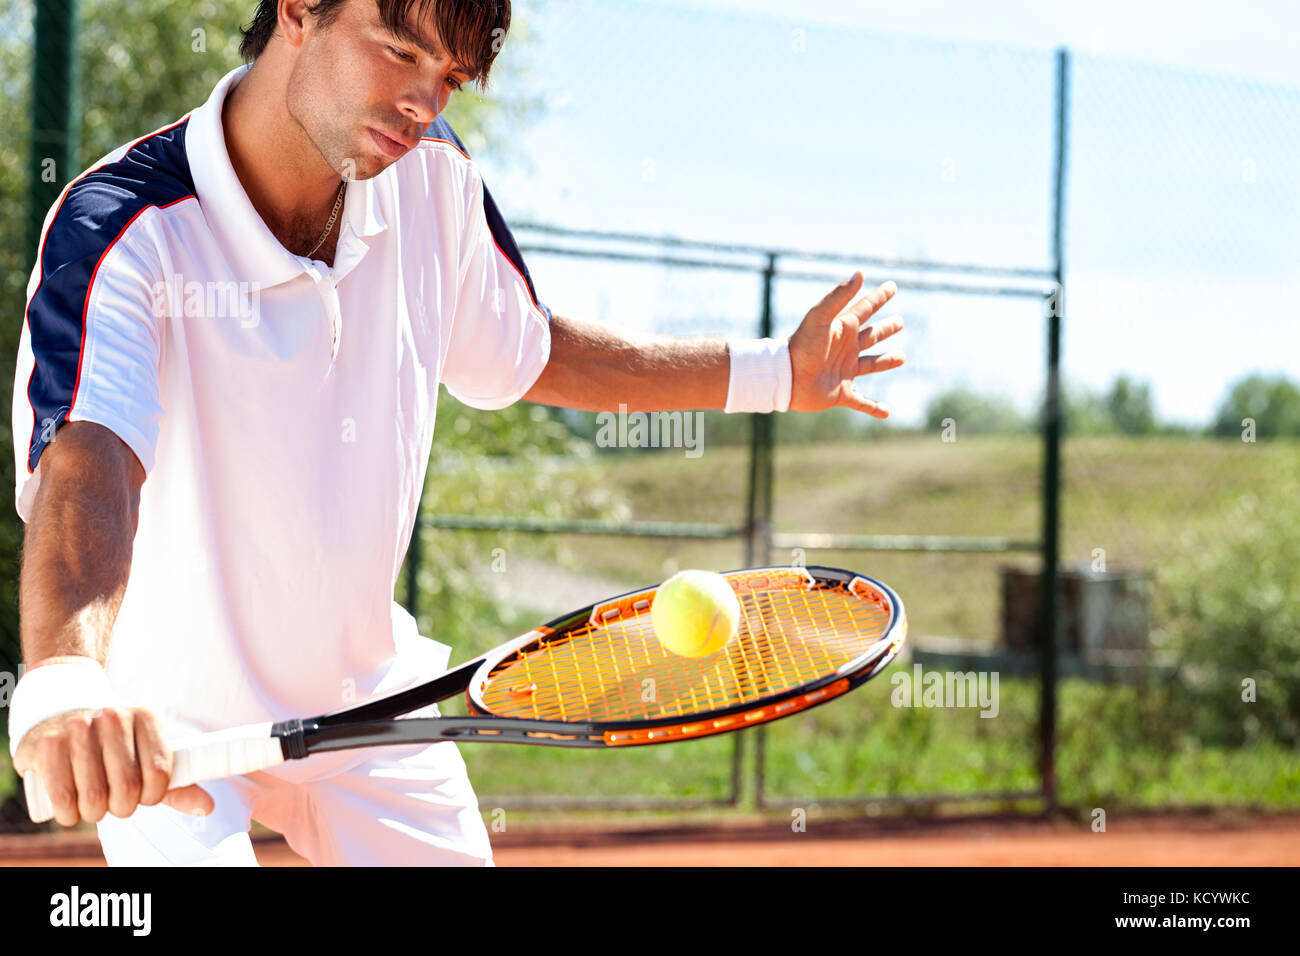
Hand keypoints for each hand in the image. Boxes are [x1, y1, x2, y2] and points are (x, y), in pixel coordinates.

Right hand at [13, 706, 214, 826]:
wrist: (60, 716)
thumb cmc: (111, 748)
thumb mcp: (146, 758)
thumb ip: (178, 785)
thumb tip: (208, 807)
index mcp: (145, 718)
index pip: (159, 773)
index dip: (152, 796)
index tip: (143, 796)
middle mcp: (113, 717)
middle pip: (127, 788)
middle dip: (122, 808)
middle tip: (114, 803)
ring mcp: (78, 727)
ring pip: (94, 797)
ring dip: (93, 813)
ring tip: (92, 803)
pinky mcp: (48, 744)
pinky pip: (63, 797)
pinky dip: (68, 814)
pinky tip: (71, 807)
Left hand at [787, 273, 903, 415]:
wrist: (785, 378)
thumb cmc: (801, 345)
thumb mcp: (820, 317)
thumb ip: (839, 297)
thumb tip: (860, 273)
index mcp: (842, 329)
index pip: (865, 309)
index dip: (879, 297)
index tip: (892, 286)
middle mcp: (846, 349)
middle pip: (871, 336)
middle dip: (885, 329)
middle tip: (900, 321)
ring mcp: (845, 371)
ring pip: (871, 365)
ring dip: (885, 361)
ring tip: (901, 357)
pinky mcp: (842, 393)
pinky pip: (862, 402)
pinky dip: (874, 407)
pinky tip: (886, 412)